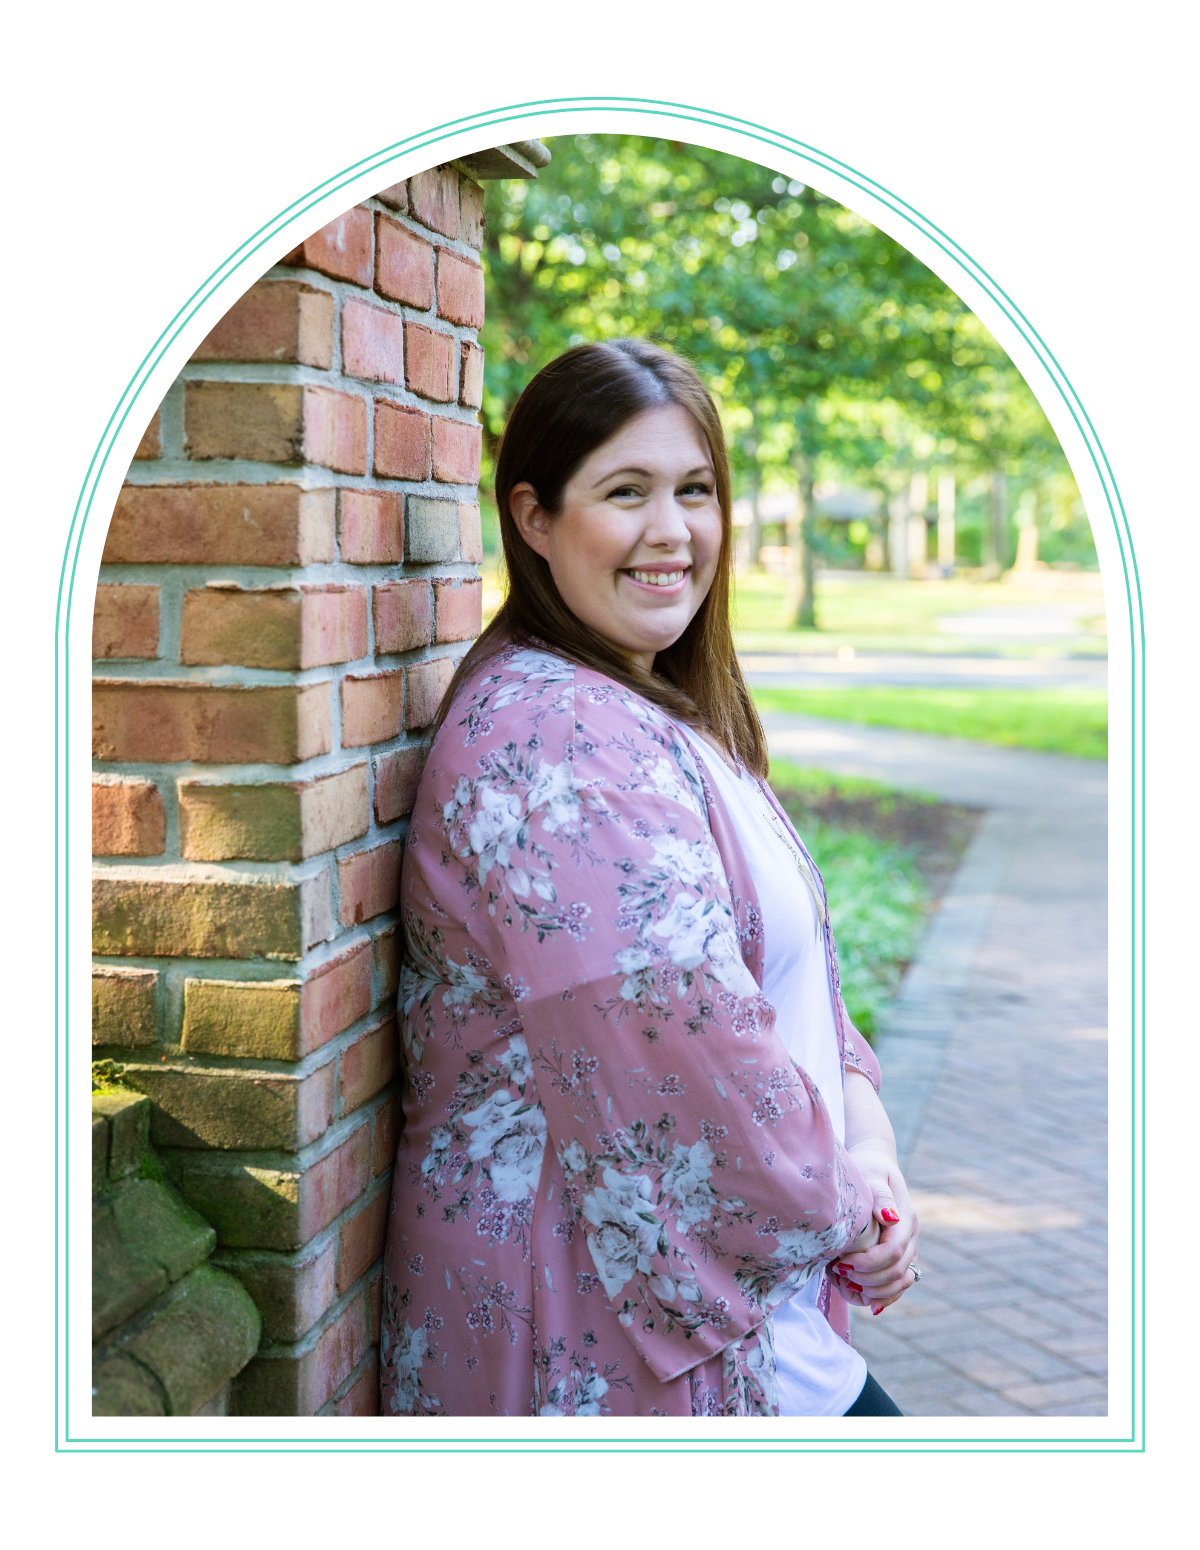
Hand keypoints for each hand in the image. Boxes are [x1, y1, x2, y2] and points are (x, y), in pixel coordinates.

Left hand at [829, 1141, 919, 1315]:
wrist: (875, 1165)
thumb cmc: (869, 1167)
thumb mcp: (872, 1174)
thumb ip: (880, 1195)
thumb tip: (889, 1217)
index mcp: (906, 1219)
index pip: (893, 1252)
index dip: (868, 1264)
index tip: (841, 1263)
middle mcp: (911, 1237)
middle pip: (897, 1272)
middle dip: (867, 1280)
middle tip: (838, 1273)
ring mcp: (907, 1248)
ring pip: (900, 1282)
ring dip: (874, 1291)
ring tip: (846, 1285)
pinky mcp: (899, 1255)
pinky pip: (898, 1283)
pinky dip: (883, 1296)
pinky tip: (864, 1300)